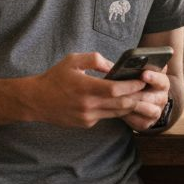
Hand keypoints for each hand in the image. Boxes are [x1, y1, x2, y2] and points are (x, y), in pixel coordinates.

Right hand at [26, 53, 146, 128]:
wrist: (36, 100)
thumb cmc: (55, 77)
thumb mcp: (73, 60)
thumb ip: (95, 60)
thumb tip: (114, 66)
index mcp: (85, 87)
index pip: (116, 90)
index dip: (132, 86)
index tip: (142, 80)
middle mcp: (88, 105)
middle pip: (121, 104)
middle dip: (137, 97)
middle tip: (146, 90)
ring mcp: (87, 117)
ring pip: (116, 113)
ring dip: (129, 105)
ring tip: (139, 96)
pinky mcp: (86, 124)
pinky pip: (106, 117)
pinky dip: (114, 110)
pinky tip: (119, 102)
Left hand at [120, 69, 170, 130]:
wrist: (132, 102)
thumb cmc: (130, 83)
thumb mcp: (129, 73)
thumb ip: (122, 67)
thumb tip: (104, 63)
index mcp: (161, 81)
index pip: (162, 78)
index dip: (154, 77)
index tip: (143, 74)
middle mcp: (162, 96)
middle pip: (156, 96)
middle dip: (141, 94)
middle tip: (128, 91)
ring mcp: (157, 110)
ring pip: (150, 110)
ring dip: (137, 106)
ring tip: (123, 102)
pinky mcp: (148, 122)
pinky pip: (142, 122)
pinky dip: (132, 118)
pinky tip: (121, 112)